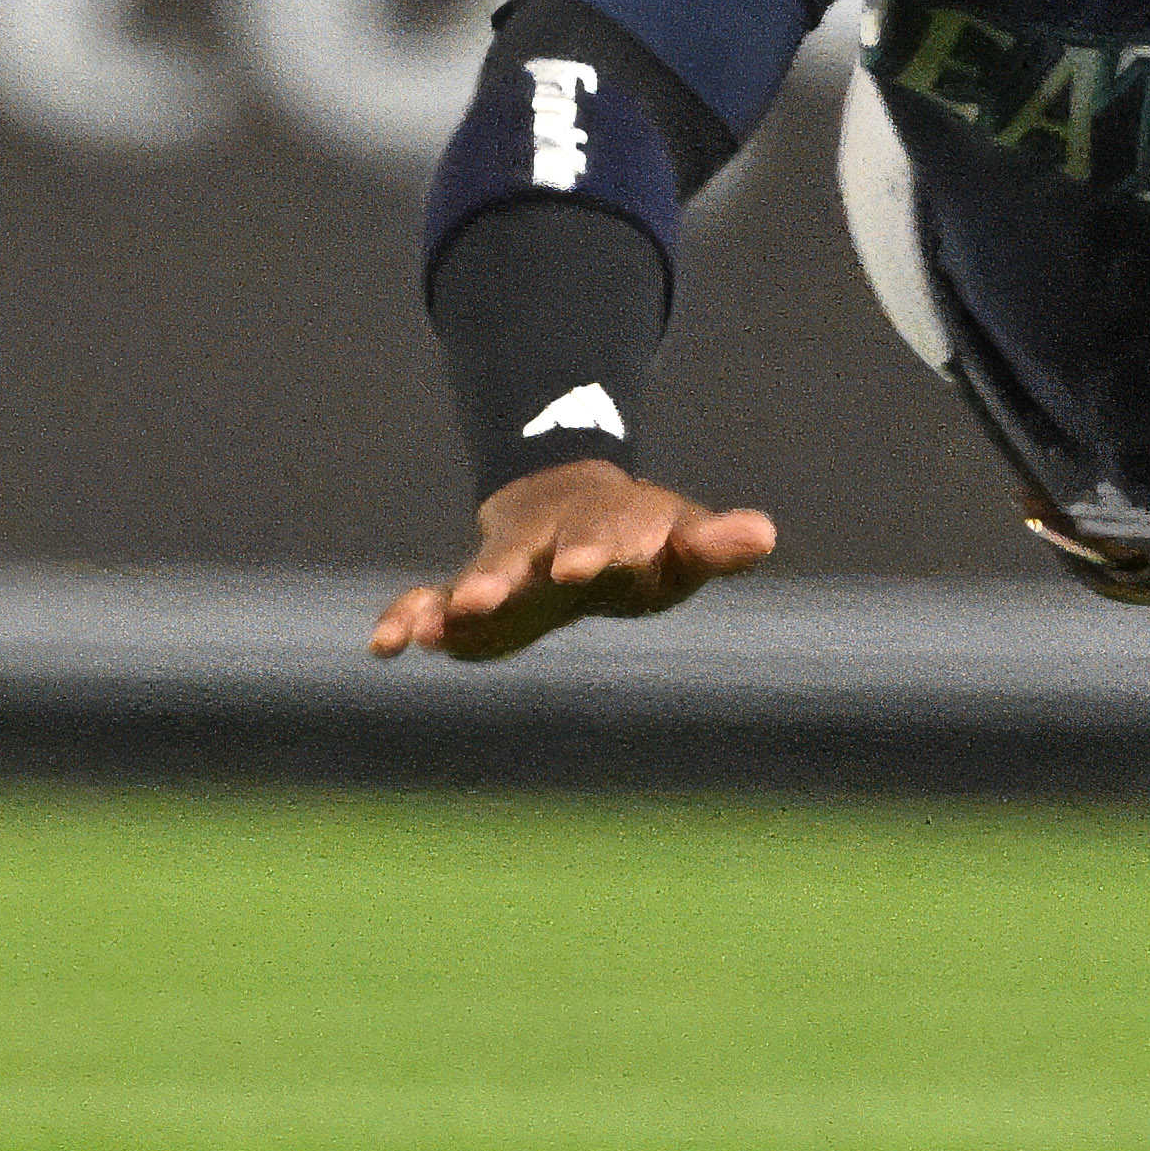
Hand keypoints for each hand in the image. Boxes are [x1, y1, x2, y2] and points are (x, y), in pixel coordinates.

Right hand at [370, 460, 776, 662]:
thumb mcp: (682, 542)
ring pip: (475, 575)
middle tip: (492, 597)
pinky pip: (429, 601)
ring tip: (432, 626)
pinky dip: (407, 618)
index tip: (592, 566)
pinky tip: (384, 645)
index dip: (602, 549)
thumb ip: (716, 544)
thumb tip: (765, 533)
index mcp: (608, 527)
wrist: (572, 505)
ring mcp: (505, 564)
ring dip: (457, 596)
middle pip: (527, 553)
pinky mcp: (470, 594)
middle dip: (510, 574)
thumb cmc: (643, 536)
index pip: (608, 534)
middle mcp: (548, 542)